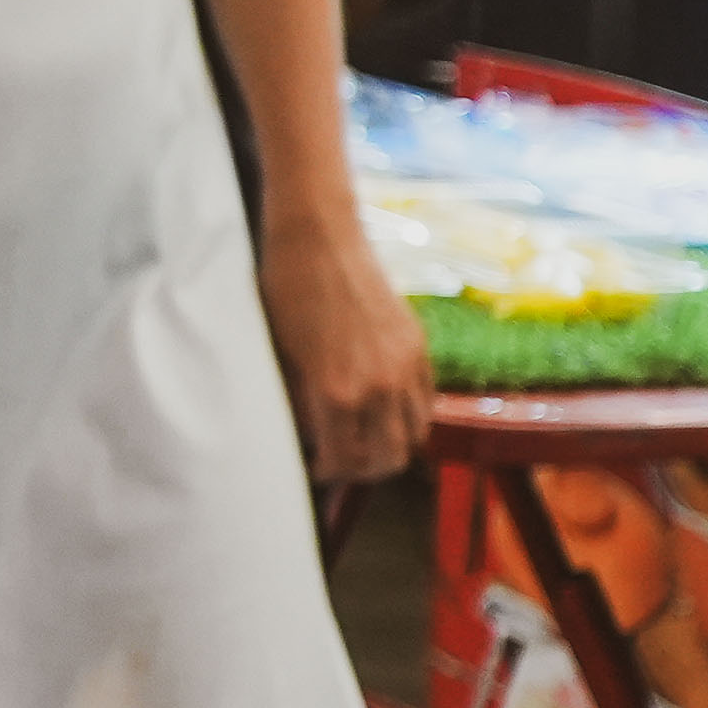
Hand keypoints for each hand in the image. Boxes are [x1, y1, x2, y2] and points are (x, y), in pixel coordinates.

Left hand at [257, 204, 430, 485]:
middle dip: (363, 469)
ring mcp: (405, 365)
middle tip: (341, 463)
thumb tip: (309, 436)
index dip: (327, 471)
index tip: (315, 468)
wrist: (319, 236)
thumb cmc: (286, 290)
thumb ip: (301, 403)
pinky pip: (426, 399)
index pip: (344, 461)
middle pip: (388, 458)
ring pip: (414, 433)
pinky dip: (410, 414)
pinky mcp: (418, 344)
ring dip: (391, 445)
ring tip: (365, 440)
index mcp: (337, 393)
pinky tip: (385, 409)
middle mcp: (379, 385)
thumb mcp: (281, 354)